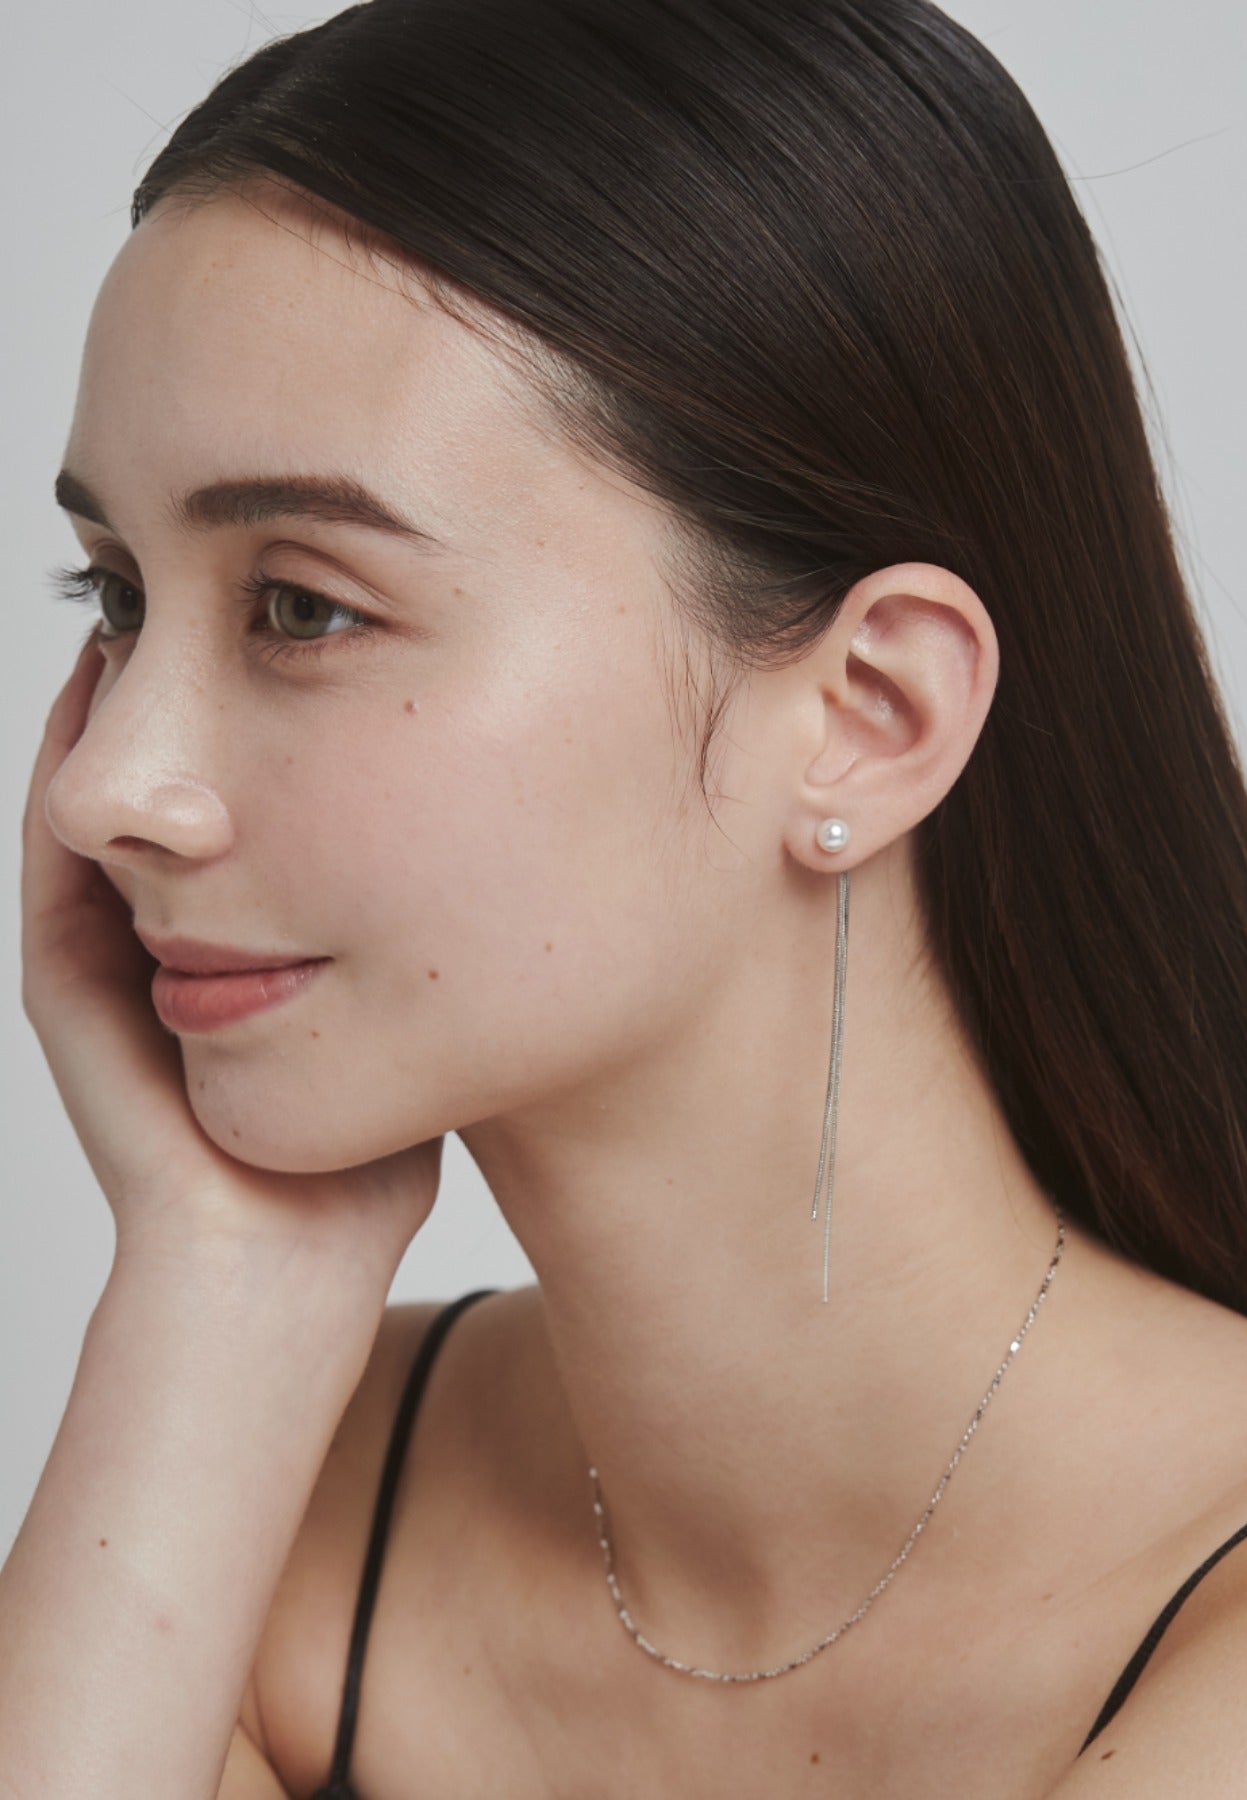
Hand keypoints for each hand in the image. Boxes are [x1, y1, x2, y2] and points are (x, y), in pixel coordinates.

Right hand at [19, 635, 441, 1280]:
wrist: (286, 1282)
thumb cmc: (367, 1178)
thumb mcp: (417, 1035)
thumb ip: (443, 958)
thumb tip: (543, 868)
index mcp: (243, 955)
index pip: (241, 810)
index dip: (262, 720)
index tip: (312, 634)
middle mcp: (165, 948)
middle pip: (171, 792)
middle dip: (189, 693)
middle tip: (218, 588)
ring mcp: (110, 966)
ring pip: (108, 806)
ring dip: (126, 709)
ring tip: (154, 607)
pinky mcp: (76, 992)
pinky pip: (63, 860)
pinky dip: (75, 770)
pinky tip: (106, 685)